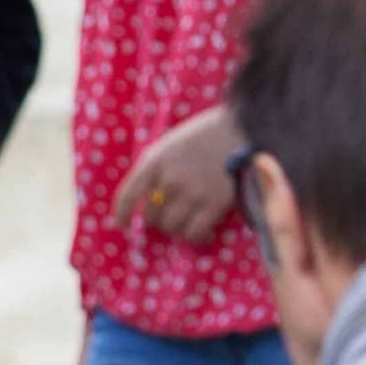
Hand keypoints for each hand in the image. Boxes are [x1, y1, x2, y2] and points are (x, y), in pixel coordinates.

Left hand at [110, 108, 241, 246]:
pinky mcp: (214, 204)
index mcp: (155, 162)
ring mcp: (192, 192)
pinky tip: (203, 233)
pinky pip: (195, 233)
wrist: (244, 127)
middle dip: (158, 220)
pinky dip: (196, 237)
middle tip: (171, 217)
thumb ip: (155, 168)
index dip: (122, 213)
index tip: (120, 224)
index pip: (129, 195)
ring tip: (188, 223)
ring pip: (172, 227)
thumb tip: (145, 198)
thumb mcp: (170, 144)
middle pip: (152, 216)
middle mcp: (170, 179)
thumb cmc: (206, 135)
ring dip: (177, 229)